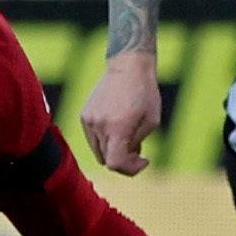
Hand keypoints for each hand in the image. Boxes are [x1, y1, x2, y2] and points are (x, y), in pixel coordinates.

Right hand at [82, 49, 163, 174]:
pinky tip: (116, 125)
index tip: (143, 160)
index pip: (115, 164)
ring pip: (98, 151)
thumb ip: (137, 144)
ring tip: (127, 135)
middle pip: (107, 159)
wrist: (128, 66)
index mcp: (118, 128)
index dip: (130, 169)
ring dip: (113, 150)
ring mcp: (89, 120)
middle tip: (138, 149)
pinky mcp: (84, 115)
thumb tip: (125, 159)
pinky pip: (93, 139)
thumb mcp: (151, 122)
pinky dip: (104, 139)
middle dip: (124, 159)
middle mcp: (100, 125)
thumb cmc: (145, 93)